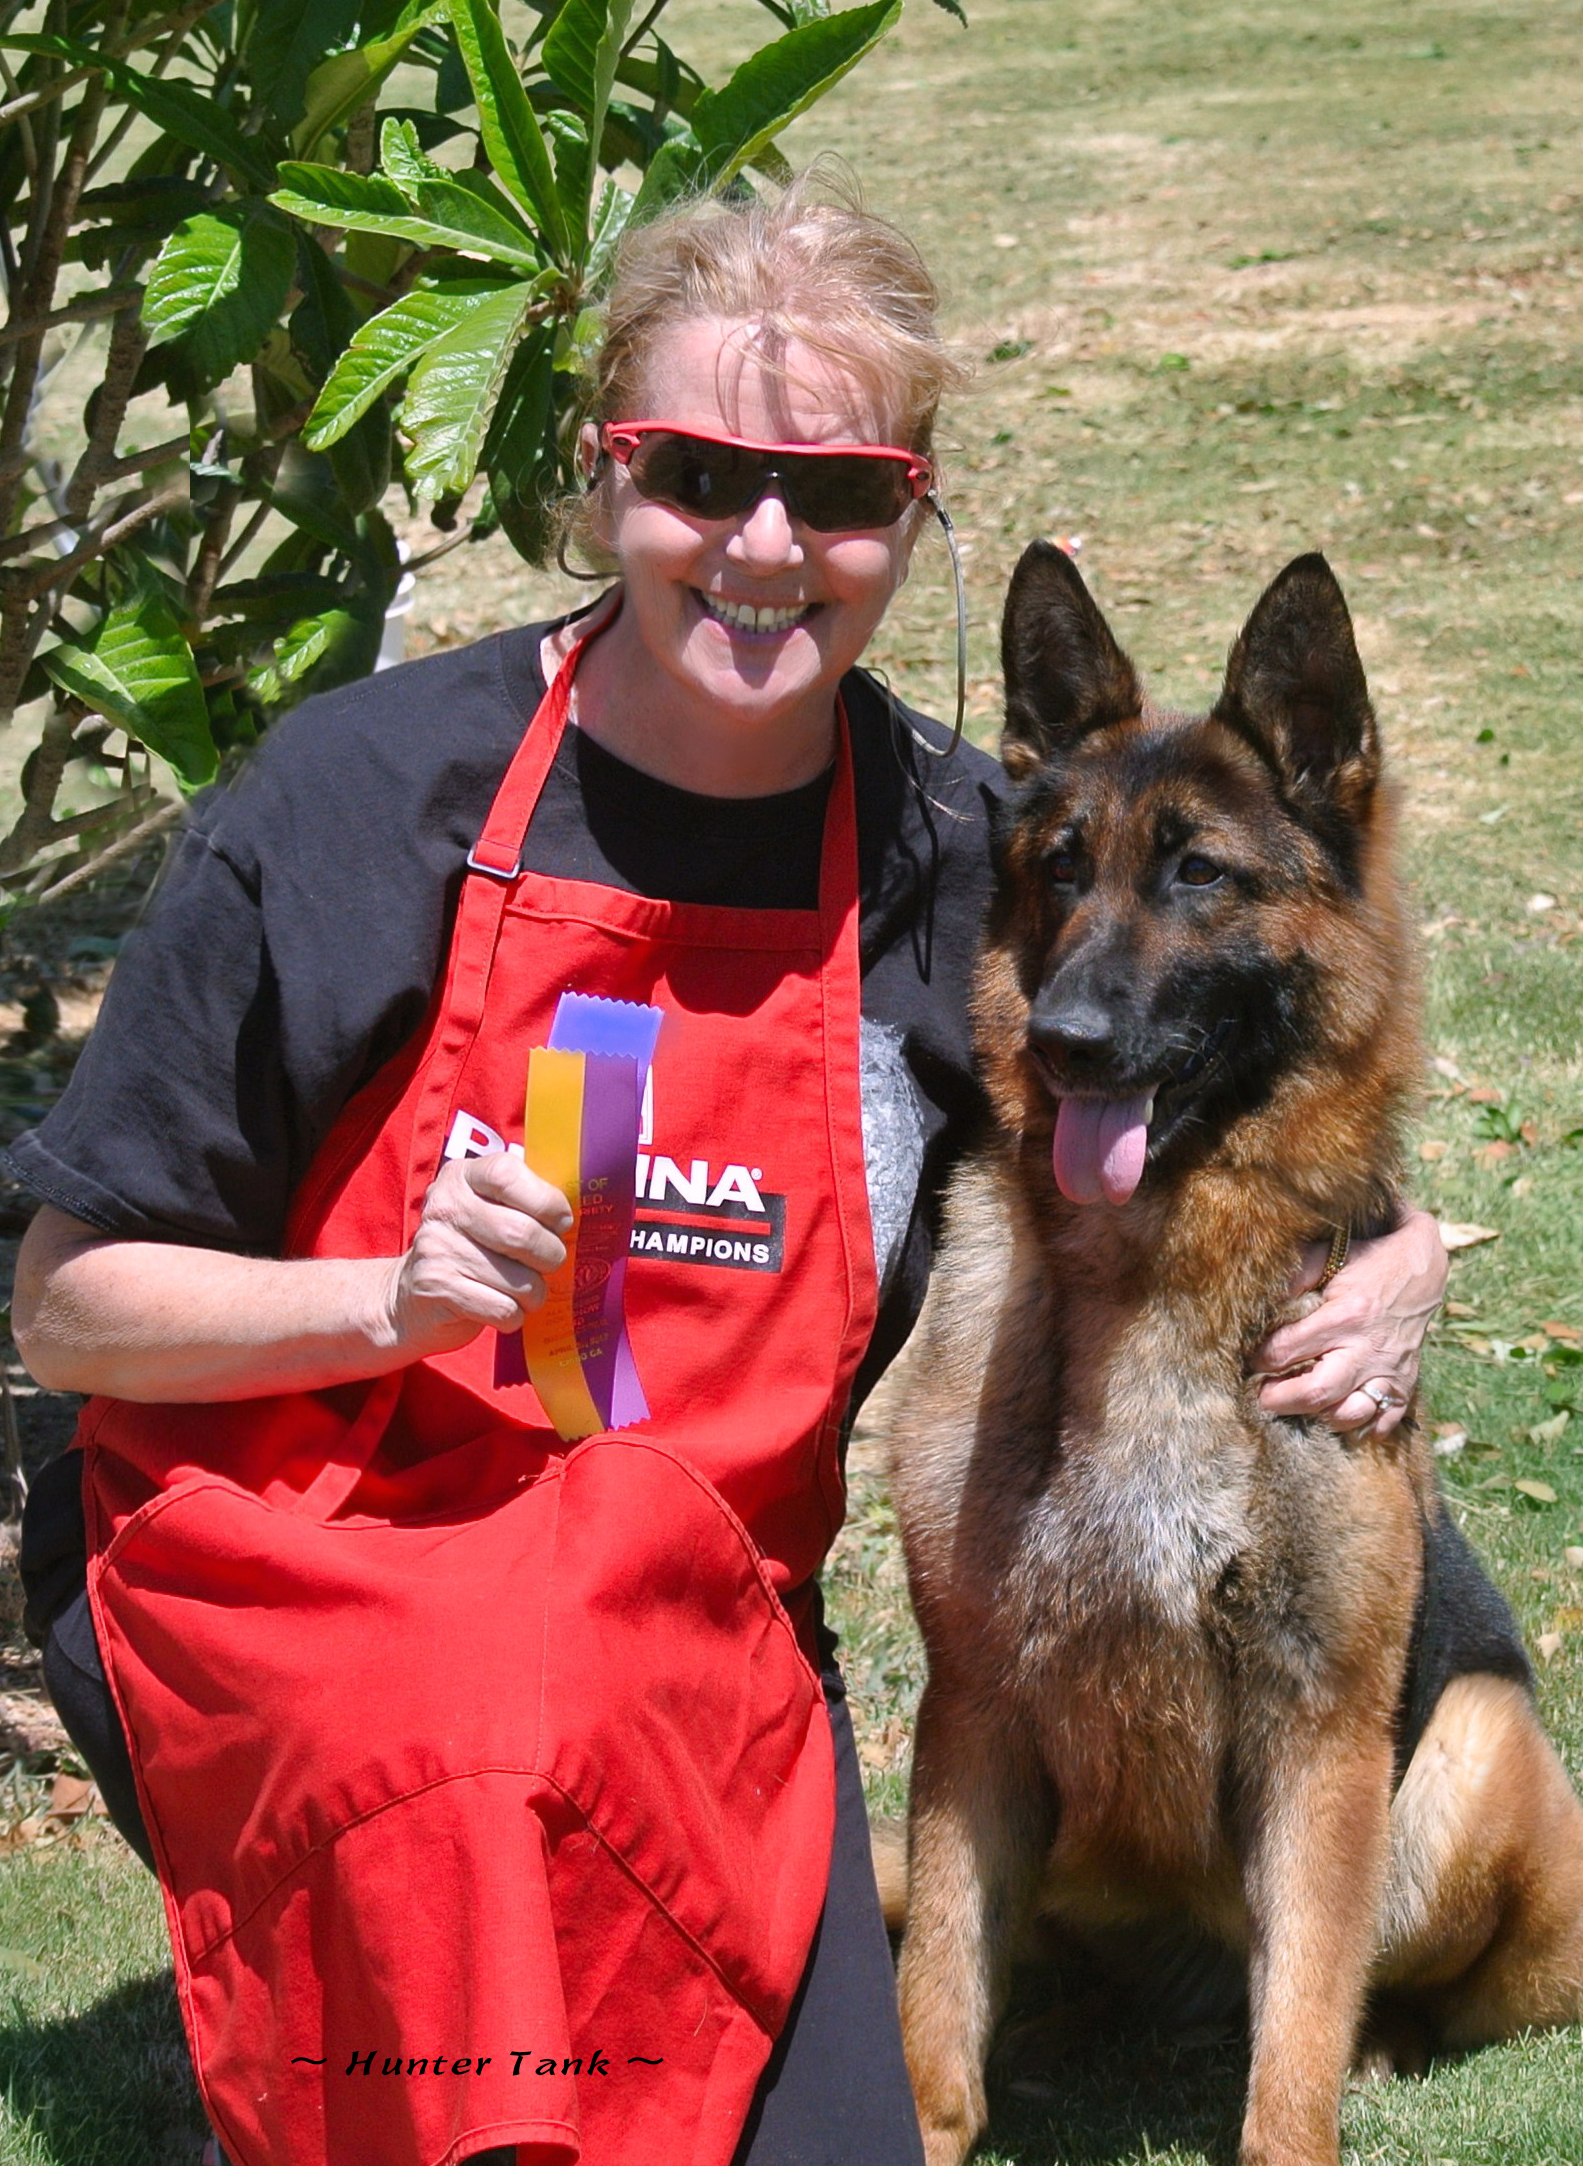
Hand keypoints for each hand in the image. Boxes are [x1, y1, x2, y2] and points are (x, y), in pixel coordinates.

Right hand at [386, 1154, 572, 1357]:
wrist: (406, 1299)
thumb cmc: (469, 1249)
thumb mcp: (485, 1211)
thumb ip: (523, 1200)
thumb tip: (584, 1204)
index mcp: (461, 1177)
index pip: (508, 1176)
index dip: (546, 1201)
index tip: (561, 1222)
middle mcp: (445, 1208)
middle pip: (521, 1233)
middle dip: (550, 1255)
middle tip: (550, 1262)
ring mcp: (437, 1249)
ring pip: (519, 1280)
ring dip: (534, 1293)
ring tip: (524, 1290)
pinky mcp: (437, 1290)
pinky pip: (503, 1309)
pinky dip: (514, 1316)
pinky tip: (501, 1308)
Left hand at [1250, 1207, 1447, 1436]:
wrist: (1421, 1267)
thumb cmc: (1367, 1262)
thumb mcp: (1328, 1257)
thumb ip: (1294, 1277)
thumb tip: (1258, 1299)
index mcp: (1345, 1316)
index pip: (1287, 1350)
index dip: (1260, 1359)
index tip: (1250, 1360)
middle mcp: (1368, 1349)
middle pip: (1317, 1392)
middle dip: (1281, 1400)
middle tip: (1262, 1397)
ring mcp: (1390, 1371)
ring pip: (1350, 1414)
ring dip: (1319, 1415)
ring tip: (1300, 1402)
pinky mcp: (1406, 1383)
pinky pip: (1384, 1423)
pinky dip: (1360, 1428)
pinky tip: (1338, 1413)